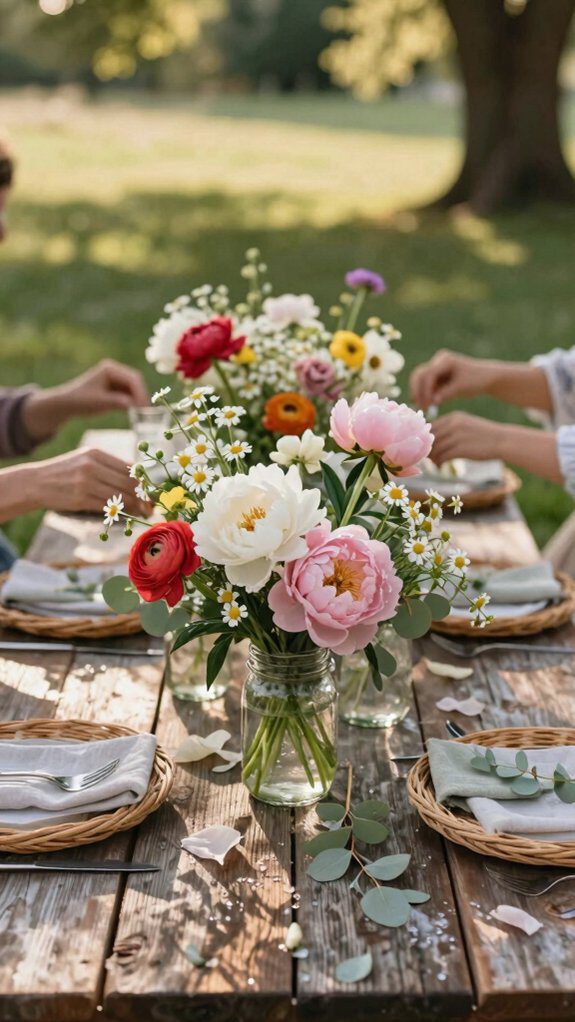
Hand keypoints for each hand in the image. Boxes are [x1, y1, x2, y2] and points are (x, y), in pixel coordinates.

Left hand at [22, 360, 147, 441]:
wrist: (68, 404)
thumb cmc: (81, 401)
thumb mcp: (100, 402)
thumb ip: (117, 402)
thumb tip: (135, 405)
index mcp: (110, 369)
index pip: (132, 378)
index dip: (141, 392)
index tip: (145, 407)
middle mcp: (115, 371)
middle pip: (136, 382)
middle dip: (142, 395)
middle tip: (148, 411)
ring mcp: (116, 379)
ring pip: (134, 389)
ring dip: (139, 400)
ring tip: (144, 414)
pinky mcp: (116, 388)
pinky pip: (130, 394)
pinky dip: (134, 403)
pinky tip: (137, 412)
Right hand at [31, 448, 149, 516]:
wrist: (35, 482)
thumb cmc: (64, 473)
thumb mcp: (85, 461)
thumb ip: (108, 467)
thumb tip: (137, 480)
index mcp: (96, 453)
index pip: (128, 467)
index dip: (143, 481)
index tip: (152, 491)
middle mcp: (91, 465)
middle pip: (127, 481)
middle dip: (143, 496)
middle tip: (152, 506)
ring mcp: (85, 482)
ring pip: (119, 495)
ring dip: (135, 506)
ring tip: (143, 512)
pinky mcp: (80, 498)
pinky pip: (107, 506)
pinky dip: (120, 512)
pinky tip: (127, 515)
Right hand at [410, 350, 496, 409]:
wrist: (486, 377)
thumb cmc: (477, 380)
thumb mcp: (462, 388)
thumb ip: (446, 393)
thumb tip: (432, 401)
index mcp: (445, 360)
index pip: (428, 374)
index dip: (425, 390)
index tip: (427, 405)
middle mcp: (438, 362)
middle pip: (419, 375)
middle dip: (418, 391)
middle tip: (420, 407)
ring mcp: (437, 368)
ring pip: (420, 380)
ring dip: (420, 394)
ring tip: (423, 408)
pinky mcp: (437, 376)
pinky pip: (426, 385)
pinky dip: (425, 395)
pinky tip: (426, 405)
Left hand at [430, 412, 505, 465]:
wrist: (503, 441)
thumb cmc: (484, 435)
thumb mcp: (466, 425)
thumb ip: (450, 429)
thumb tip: (433, 440)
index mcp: (454, 417)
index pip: (431, 427)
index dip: (425, 439)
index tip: (425, 448)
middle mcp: (453, 424)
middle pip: (431, 438)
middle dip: (426, 449)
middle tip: (426, 458)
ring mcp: (456, 436)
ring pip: (435, 448)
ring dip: (432, 458)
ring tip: (435, 463)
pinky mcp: (460, 449)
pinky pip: (442, 457)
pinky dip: (439, 463)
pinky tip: (440, 466)